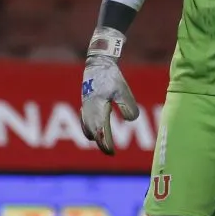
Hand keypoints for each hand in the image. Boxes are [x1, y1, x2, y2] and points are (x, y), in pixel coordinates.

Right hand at [80, 29, 139, 154]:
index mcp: (98, 110)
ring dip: (94, 136)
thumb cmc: (111, 77)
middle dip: (101, 143)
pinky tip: (94, 127)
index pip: (102, 132)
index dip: (106, 144)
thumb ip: (128, 106)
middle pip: (93, 133)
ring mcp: (85, 106)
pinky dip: (88, 126)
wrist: (97, 63)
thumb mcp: (123, 91)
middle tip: (110, 152)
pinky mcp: (85, 102)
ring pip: (86, 127)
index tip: (112, 153)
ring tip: (103, 142)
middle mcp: (89, 111)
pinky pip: (84, 119)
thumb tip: (131, 120)